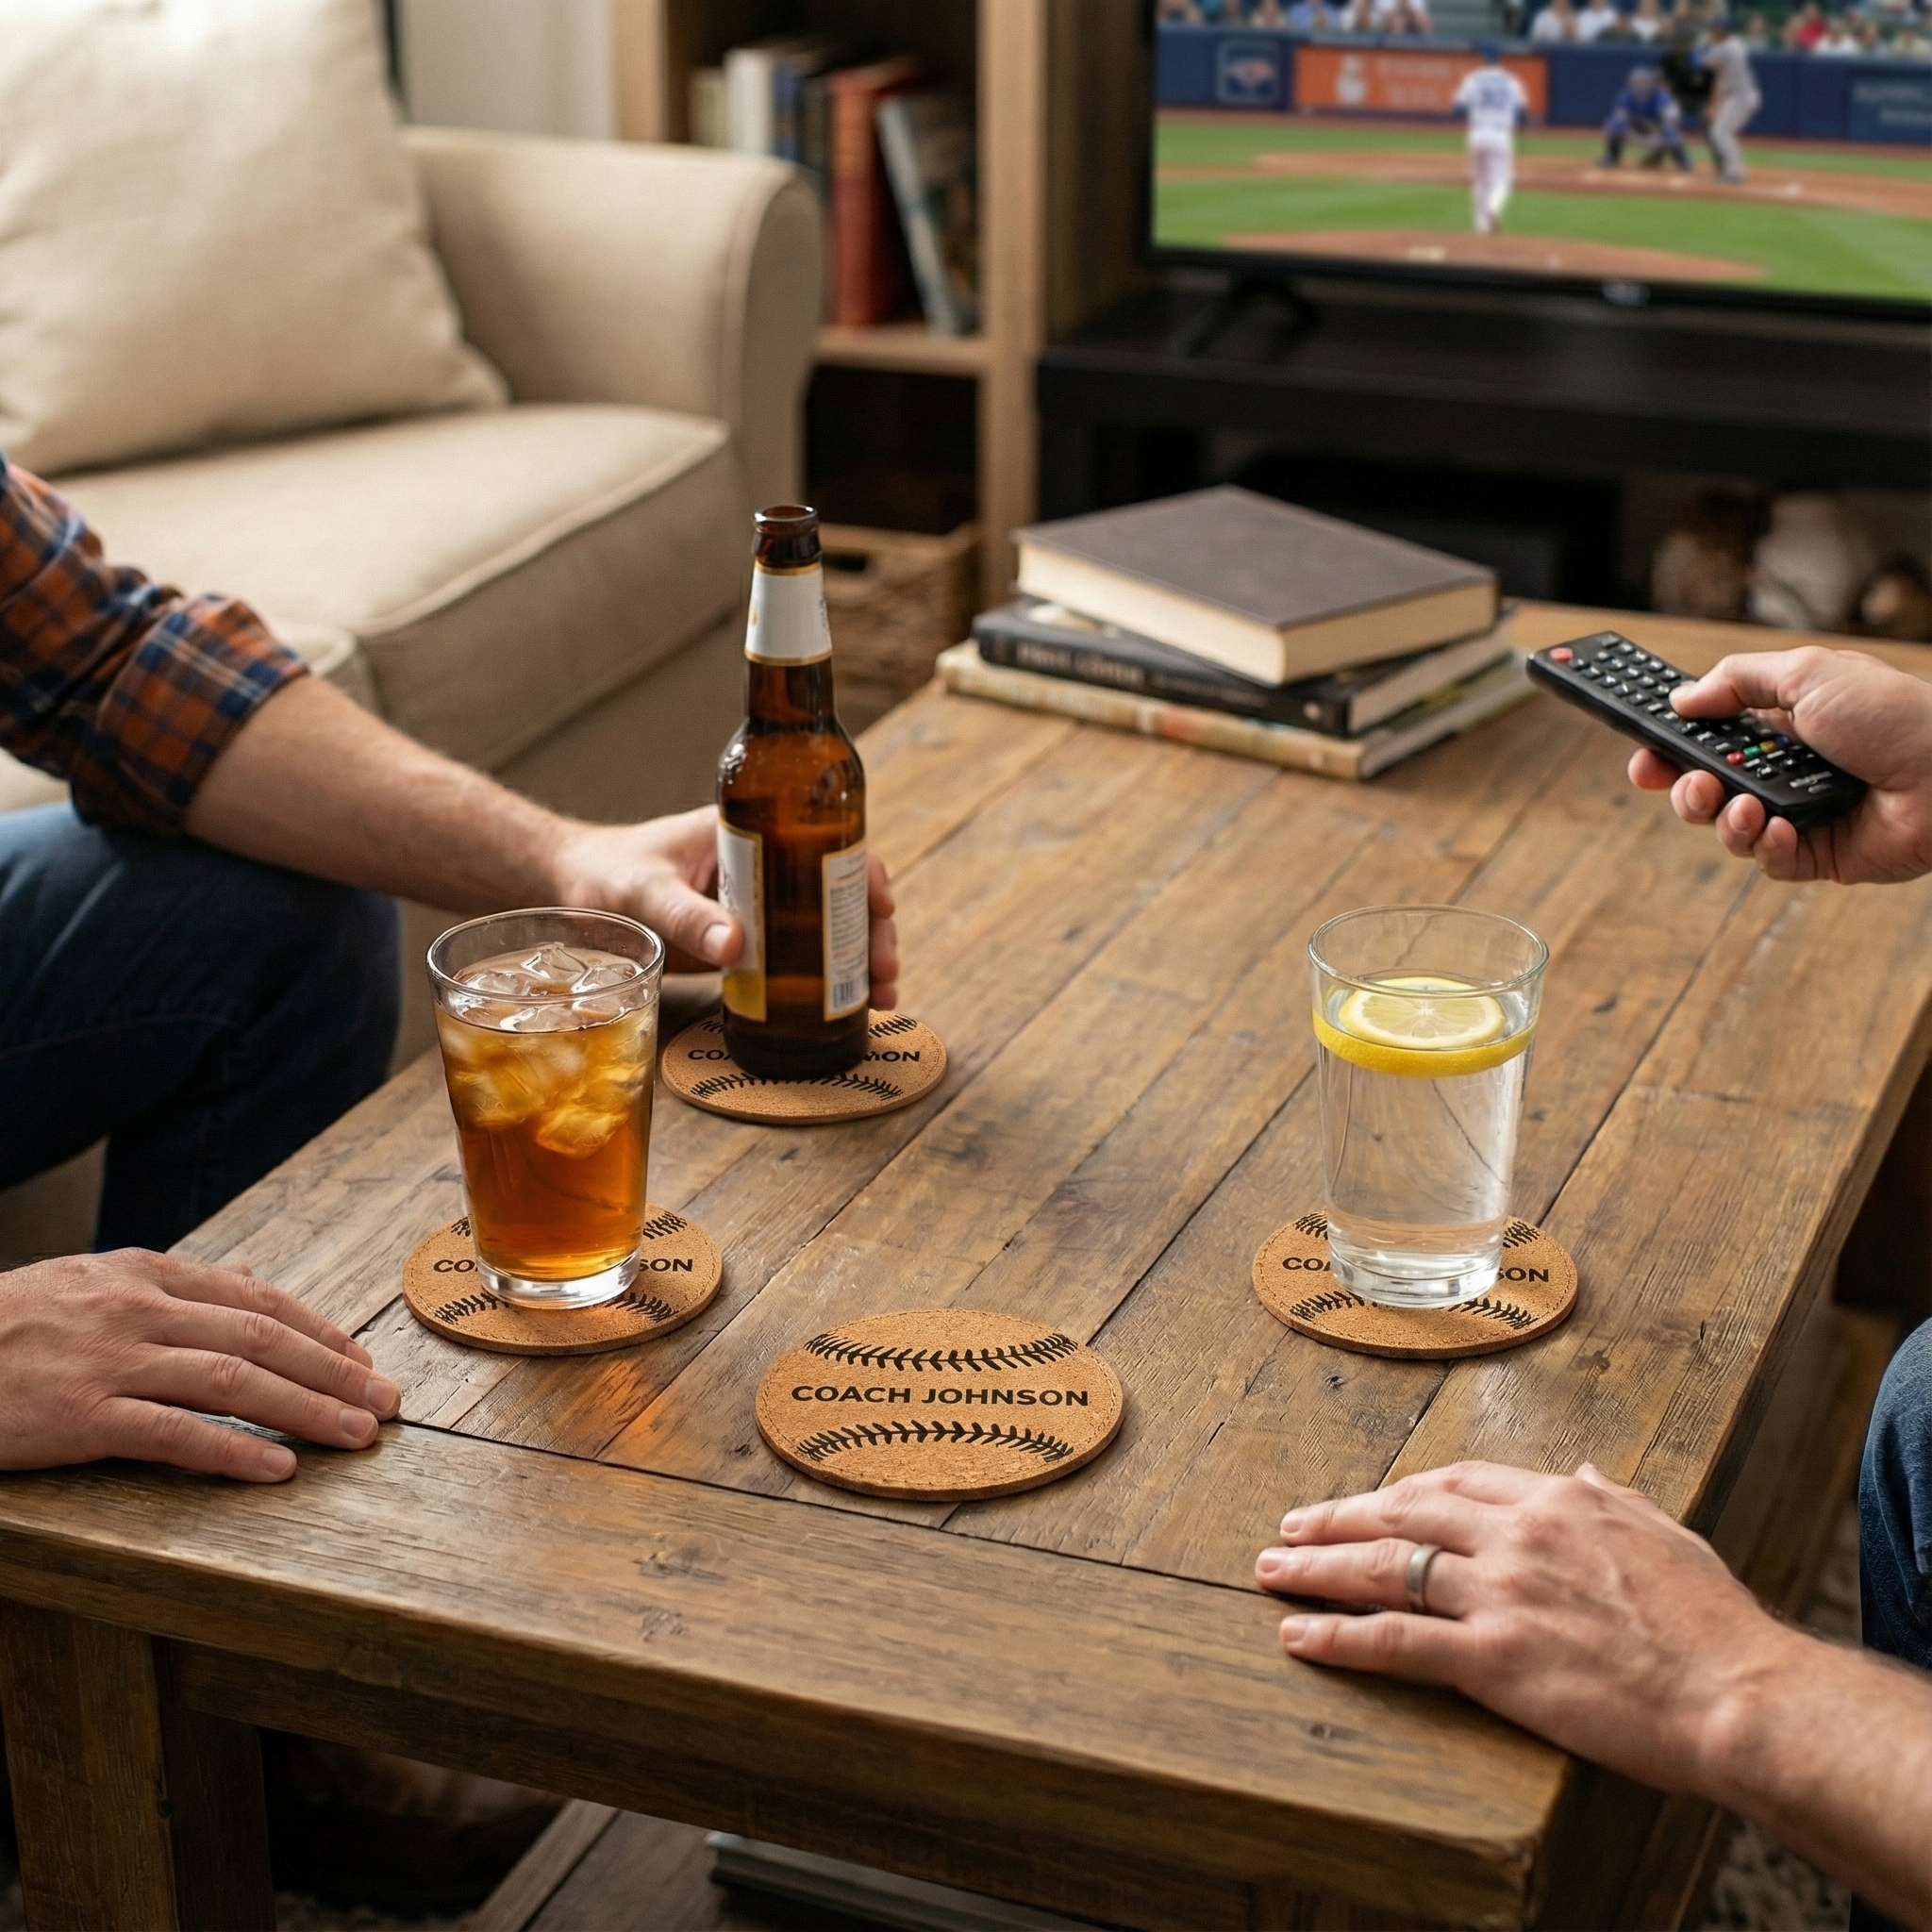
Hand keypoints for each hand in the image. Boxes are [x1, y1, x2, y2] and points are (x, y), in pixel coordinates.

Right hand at [0, 1251, 400, 1481]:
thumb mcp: (92, 1282)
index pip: (258, 1302)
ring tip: (355, 1436)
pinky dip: (233, 1452)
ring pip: (233, 1382)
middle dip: (336, 1373)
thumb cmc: (10, 1324)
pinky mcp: (80, 1417)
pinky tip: (277, 1469)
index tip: (365, 1363)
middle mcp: (140, 1310)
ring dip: (306, 1410)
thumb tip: (247, 1282)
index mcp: (148, 1274)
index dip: (322, 1333)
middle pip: (262, 1340)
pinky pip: (173, 1435)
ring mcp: (111, 1362)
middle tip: (386, 1403)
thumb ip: (173, 1286)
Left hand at [554, 805, 900, 1004]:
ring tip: (882, 998)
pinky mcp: (747, 938)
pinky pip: (800, 954)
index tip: (882, 909)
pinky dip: (828, 978)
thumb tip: (738, 946)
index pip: (825, 842)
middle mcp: (765, 863)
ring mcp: (759, 903)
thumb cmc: (605, 874)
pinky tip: (850, 1006)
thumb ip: (685, 915)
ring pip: (828, 925)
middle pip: (839, 890)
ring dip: (859, 958)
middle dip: (872, 930)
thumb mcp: (644, 892)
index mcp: (748, 832)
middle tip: (886, 973)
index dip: (862, 874)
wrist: (575, 888)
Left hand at [1254, 1461, 1791, 1794]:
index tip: (1369, 1501)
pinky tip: (1299, 1637)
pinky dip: (1339, 1637)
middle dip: (1339, 1517)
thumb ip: (1612, 1496)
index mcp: (1558, 1500)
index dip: (1402, 1490)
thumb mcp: (1665, 1532)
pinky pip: (1396, 1641)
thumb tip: (1582, 1469)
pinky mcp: (1493, 1658)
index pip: (1456, 1481)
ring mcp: (1500, 1594)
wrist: (1740, 1692)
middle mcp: (1517, 1535)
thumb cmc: (1715, 1624)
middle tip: (1292, 1525)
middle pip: (1403, 1512)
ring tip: (1271, 1569)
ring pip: (1384, 1567)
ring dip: (1317, 1567)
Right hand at [1628, 647, 1931, 883]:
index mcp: (1779, 726)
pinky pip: (1769, 861)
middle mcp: (1785, 772)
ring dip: (1722, 819)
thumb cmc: (1894, 715)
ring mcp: (1800, 815)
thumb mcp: (1809, 674)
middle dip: (1684, 790)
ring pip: (1729, 830)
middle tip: (1690, 783)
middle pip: (1705, 789)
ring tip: (1745, 806)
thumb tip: (1682, 697)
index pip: (1707, 741)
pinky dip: (1767, 846)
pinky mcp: (1818, 855)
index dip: (1670, 750)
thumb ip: (1738, 681)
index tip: (1644, 757)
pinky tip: (1783, 828)